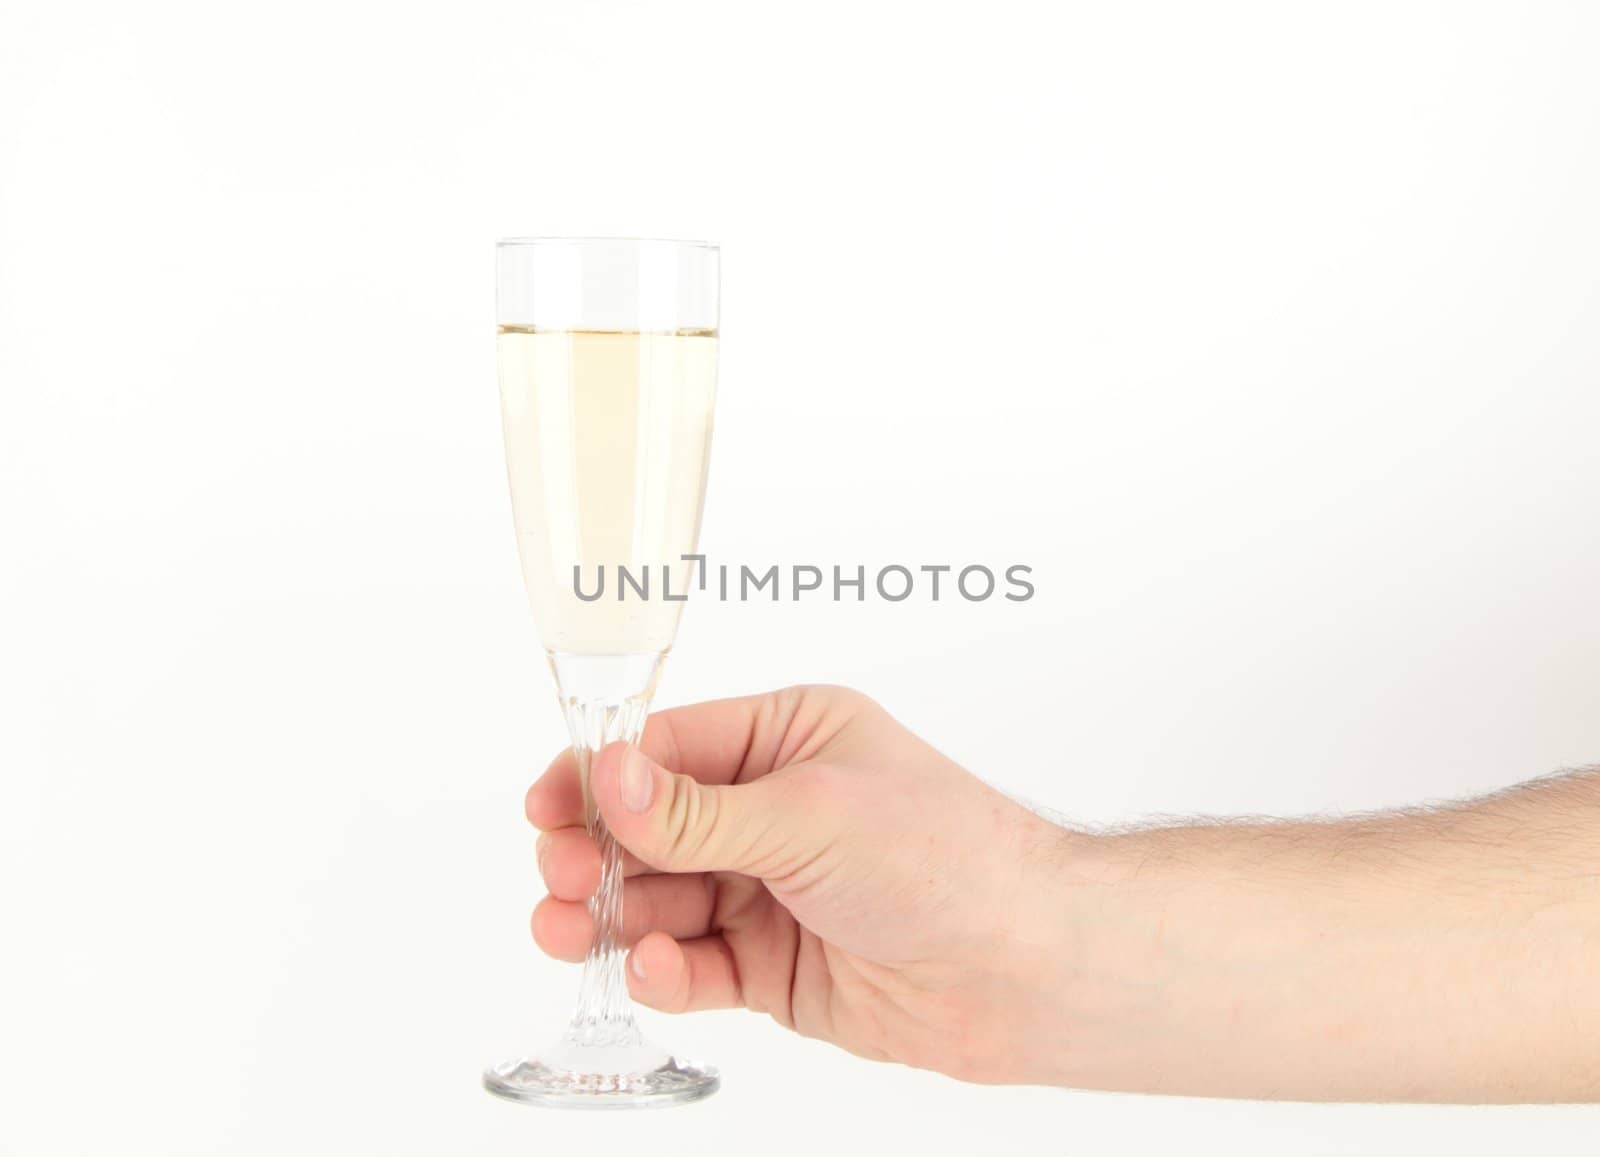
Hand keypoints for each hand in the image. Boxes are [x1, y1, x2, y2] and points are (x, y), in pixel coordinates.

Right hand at [524, 685, 1070, 1083]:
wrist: (1024, 965)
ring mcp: (771, 890)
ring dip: (614, 916)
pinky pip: (697, 964)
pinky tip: (653, 968)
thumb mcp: (809, 814)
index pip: (668, 749)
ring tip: (572, 930)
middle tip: (566, 876)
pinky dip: (666, 970)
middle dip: (599, 852)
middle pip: (651, 829)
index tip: (546, 805)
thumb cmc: (946, 857)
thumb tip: (607, 778)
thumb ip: (697, 812)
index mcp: (788, 739)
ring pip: (662, 901)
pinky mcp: (775, 966)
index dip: (601, 777)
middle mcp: (774, 810)